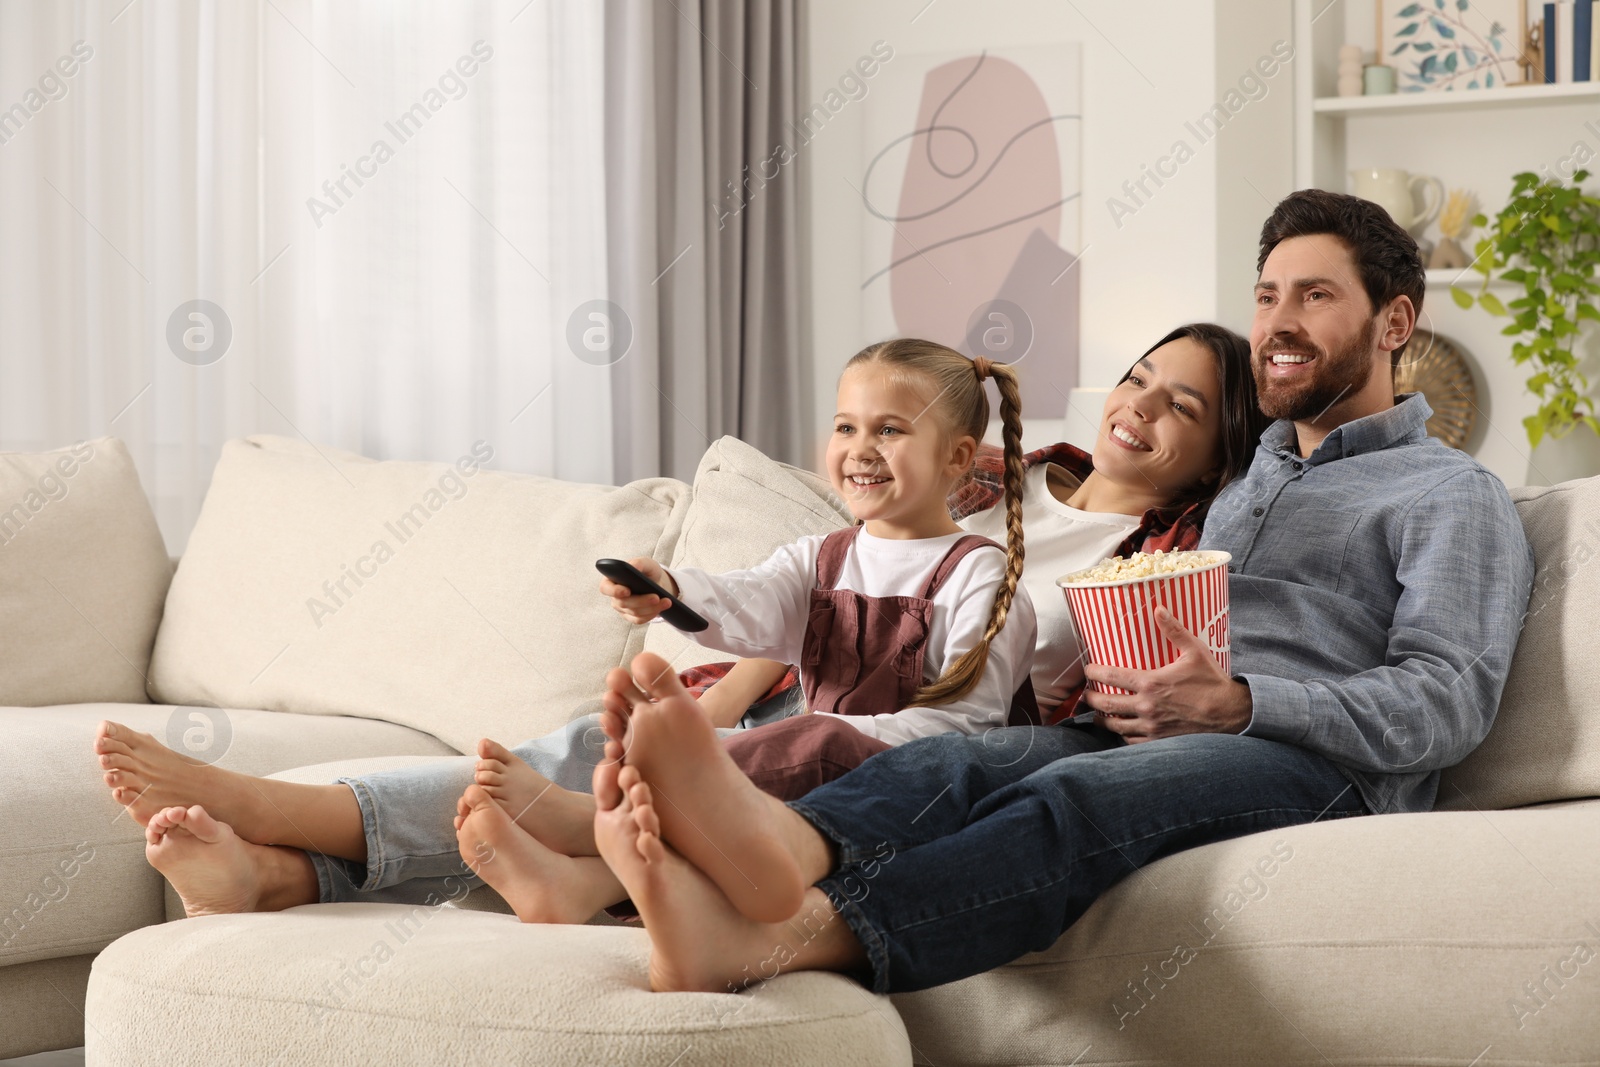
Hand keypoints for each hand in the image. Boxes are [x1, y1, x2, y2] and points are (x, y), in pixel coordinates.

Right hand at [599, 557, 678, 624]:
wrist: (656, 583)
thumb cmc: (647, 571)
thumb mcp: (646, 563)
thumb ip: (638, 563)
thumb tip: (633, 567)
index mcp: (611, 581)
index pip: (605, 588)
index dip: (614, 591)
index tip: (627, 591)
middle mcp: (614, 596)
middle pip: (623, 603)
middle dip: (642, 601)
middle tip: (656, 597)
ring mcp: (622, 609)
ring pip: (634, 612)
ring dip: (652, 607)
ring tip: (667, 601)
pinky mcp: (631, 617)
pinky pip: (640, 619)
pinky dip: (652, 614)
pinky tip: (662, 607)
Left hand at [1081, 607, 1251, 742]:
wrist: (1231, 714)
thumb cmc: (1212, 682)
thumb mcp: (1195, 651)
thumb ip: (1174, 630)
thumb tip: (1159, 609)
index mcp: (1151, 683)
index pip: (1111, 676)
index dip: (1093, 672)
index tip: (1088, 669)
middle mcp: (1146, 706)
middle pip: (1106, 703)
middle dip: (1091, 698)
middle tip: (1087, 693)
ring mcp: (1151, 726)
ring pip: (1115, 725)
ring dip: (1103, 718)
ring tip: (1098, 713)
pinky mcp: (1159, 740)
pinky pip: (1131, 740)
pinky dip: (1122, 734)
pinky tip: (1121, 728)